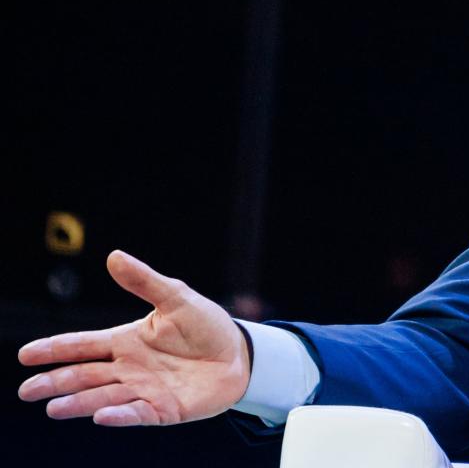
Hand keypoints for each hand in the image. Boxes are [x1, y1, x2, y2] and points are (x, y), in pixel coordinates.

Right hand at [17, 250, 251, 425]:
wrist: (240, 355)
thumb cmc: (206, 326)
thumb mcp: (177, 298)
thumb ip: (145, 282)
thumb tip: (114, 256)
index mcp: (126, 341)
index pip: (83, 345)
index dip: (54, 349)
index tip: (25, 355)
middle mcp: (129, 368)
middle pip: (85, 376)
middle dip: (56, 382)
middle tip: (26, 391)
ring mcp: (144, 391)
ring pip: (104, 397)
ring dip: (79, 403)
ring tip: (53, 408)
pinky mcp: (164, 410)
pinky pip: (138, 414)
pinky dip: (120, 416)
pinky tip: (101, 416)